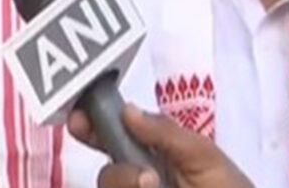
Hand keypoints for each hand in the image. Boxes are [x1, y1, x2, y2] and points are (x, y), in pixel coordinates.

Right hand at [68, 104, 253, 187]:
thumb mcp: (209, 161)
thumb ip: (169, 135)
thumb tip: (127, 109)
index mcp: (154, 158)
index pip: (112, 137)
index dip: (90, 126)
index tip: (79, 121)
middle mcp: (139, 183)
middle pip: (106, 175)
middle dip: (118, 175)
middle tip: (145, 181)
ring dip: (130, 187)